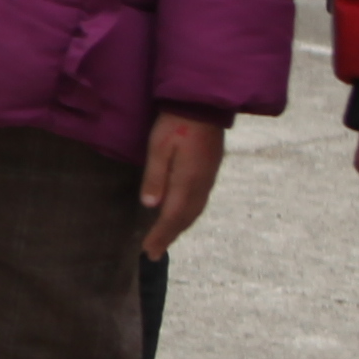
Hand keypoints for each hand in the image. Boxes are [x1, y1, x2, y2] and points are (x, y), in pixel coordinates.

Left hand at [135, 109, 226, 258]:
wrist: (204, 105)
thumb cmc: (176, 123)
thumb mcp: (158, 147)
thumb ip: (155, 176)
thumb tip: (150, 205)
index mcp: (188, 181)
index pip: (172, 216)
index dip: (160, 235)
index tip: (148, 251)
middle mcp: (201, 185)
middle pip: (185, 218)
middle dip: (169, 236)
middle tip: (154, 253)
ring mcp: (208, 179)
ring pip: (194, 212)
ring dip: (179, 228)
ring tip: (165, 239)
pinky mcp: (210, 172)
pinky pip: (199, 202)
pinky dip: (187, 215)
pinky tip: (180, 215)